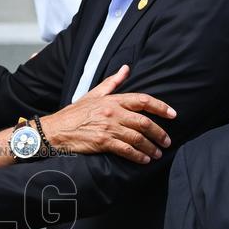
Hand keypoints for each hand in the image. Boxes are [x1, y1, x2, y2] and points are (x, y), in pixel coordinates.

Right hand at [41, 65, 175, 163]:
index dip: (160, 107)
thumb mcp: (93, 94)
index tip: (173, 114)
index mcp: (112, 100)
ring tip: (158, 153)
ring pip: (137, 137)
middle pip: (144, 122)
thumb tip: (126, 68)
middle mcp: (112, 112)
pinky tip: (144, 160)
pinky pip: (126, 150)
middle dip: (159, 132)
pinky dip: (138, 156)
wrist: (56, 130)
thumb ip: (112, 82)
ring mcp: (108, 127)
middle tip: (167, 141)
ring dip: (151, 147)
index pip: (142, 100)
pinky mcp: (102, 142)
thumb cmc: (74, 113)